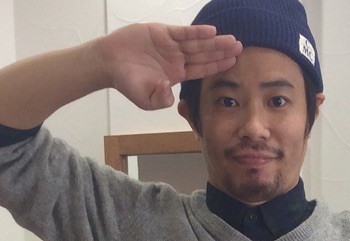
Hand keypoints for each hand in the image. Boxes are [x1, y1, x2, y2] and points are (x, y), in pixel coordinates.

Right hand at [98, 23, 241, 110]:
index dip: (217, 66)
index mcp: (176, 74)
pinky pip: (182, 32)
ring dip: (215, 42)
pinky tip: (211, 32)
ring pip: (197, 43)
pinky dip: (196, 32)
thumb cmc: (128, 83)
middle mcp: (177, 59)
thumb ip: (161, 100)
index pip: (202, 70)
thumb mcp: (146, 100)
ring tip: (232, 41)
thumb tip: (170, 92)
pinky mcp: (162, 33)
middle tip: (241, 48)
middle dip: (222, 52)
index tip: (233, 64)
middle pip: (204, 55)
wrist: (109, 63)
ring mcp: (171, 45)